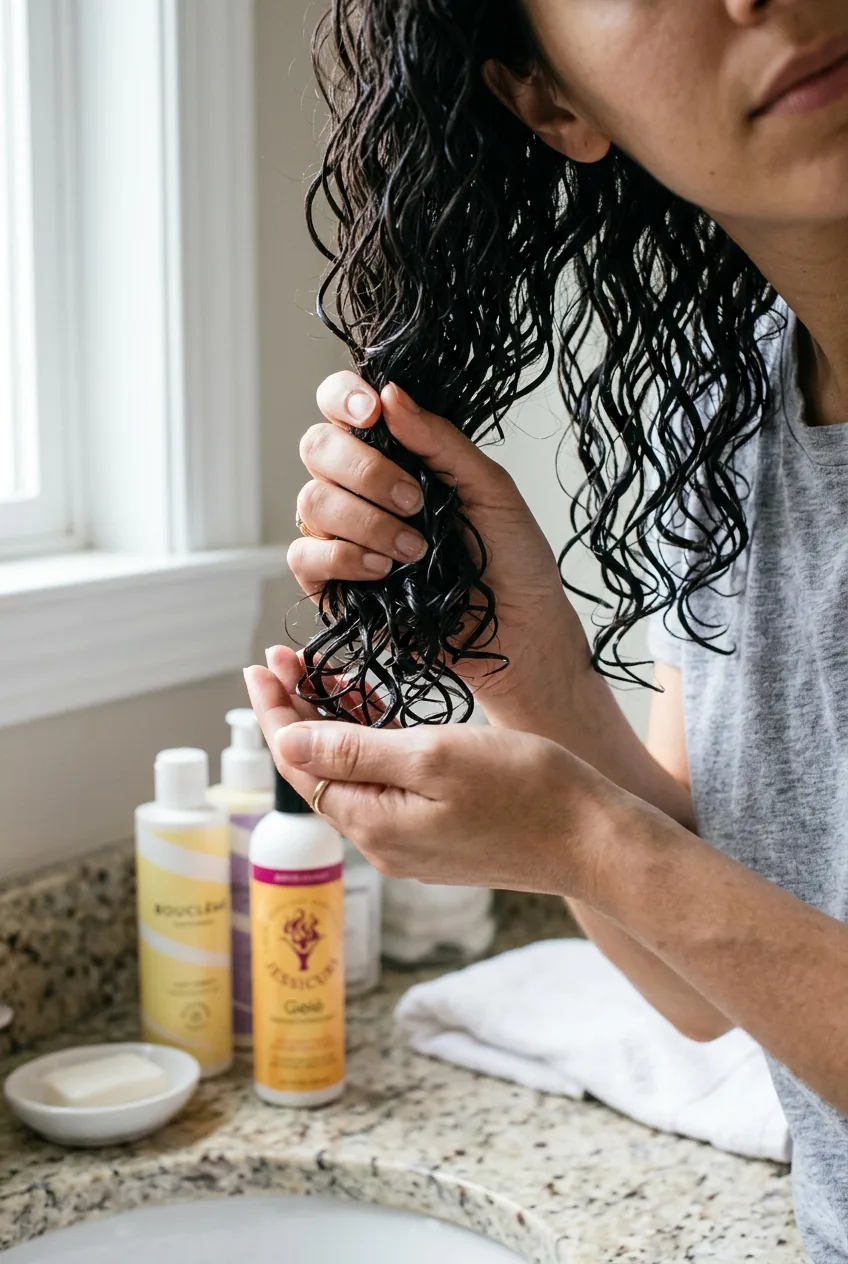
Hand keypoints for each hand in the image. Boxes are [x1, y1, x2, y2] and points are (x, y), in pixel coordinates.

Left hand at [244, 653, 610, 899]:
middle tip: (285, 659)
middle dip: (297, 712)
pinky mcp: (438, 836)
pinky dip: (369, 745)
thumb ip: (356, 750)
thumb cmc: (525, 791)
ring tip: (321, 675)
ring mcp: (411, 842)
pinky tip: (372, 714)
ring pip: (352, 776)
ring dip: (333, 725)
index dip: (274, 711)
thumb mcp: (433, 756)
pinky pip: (384, 786)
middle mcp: (383, 841)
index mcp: (373, 823)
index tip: (261, 665)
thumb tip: (288, 740)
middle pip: (319, 769)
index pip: (298, 763)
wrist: (594, 841)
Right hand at [290, 373, 589, 715]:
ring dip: (367, 522)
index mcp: (394, 452)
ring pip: (311, 502)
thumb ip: (439, 440)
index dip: (344, 398)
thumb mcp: (490, 488)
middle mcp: (358, 487)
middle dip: (365, 471)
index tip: (372, 412)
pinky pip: (304, 555)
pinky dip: (344, 557)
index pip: (341, 406)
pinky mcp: (331, 582)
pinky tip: (384, 571)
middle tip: (416, 501)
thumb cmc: (511, 557)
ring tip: (416, 550)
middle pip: (316, 448)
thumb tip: (390, 392)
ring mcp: (341, 533)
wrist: (517, 628)